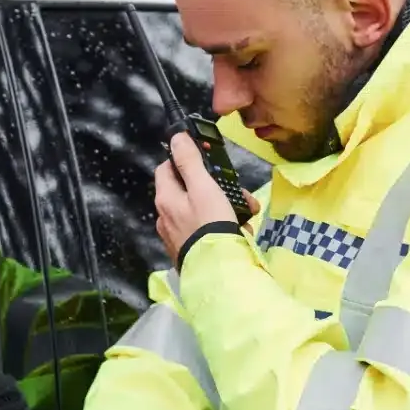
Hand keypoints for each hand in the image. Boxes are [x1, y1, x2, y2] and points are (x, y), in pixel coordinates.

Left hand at [154, 133, 259, 257]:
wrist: (217, 272)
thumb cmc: (210, 225)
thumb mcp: (203, 187)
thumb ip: (189, 161)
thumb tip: (176, 137)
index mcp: (165, 199)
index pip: (166, 168)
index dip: (184, 159)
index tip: (205, 158)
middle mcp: (165, 217)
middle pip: (187, 190)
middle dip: (216, 187)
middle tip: (237, 192)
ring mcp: (176, 235)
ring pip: (201, 211)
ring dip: (225, 208)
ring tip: (244, 213)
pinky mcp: (188, 250)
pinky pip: (205, 230)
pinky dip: (221, 227)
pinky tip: (239, 232)